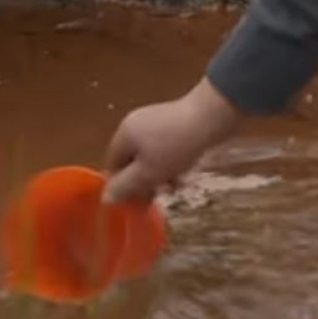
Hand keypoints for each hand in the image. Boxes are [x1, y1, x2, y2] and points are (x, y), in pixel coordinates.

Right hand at [102, 77, 241, 203]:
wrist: (212, 117)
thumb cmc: (175, 147)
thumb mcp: (148, 172)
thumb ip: (125, 186)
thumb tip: (105, 199)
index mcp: (124, 134)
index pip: (112, 165)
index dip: (121, 186)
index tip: (135, 201)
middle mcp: (135, 125)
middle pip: (131, 161)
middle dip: (143, 182)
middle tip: (155, 198)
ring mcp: (155, 121)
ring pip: (149, 156)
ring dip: (159, 175)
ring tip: (174, 187)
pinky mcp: (174, 122)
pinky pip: (164, 148)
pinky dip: (170, 162)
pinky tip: (183, 173)